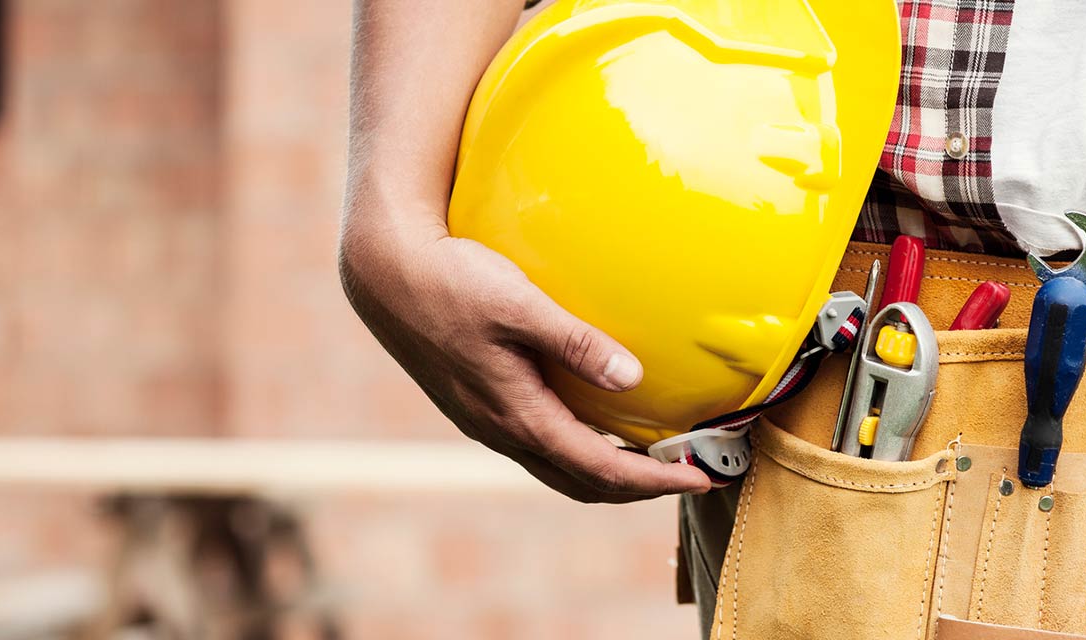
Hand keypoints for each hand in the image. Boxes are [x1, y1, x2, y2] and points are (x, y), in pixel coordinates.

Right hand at [339, 221, 710, 502]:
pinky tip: (597, 422)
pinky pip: (539, 445)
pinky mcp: (478, 403)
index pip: (601, 469)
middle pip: (582, 483)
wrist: (384, 273)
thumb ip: (577, 342)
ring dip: (608, 472)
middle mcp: (502, 430)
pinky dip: (578, 450)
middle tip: (689, 474)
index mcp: (518, 415)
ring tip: (652, 458)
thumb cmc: (451, 280)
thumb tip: (633, 379)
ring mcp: (486, 420)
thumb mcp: (519, 304)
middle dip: (638, 488)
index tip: (701, 477)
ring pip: (558, 468)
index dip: (655, 480)